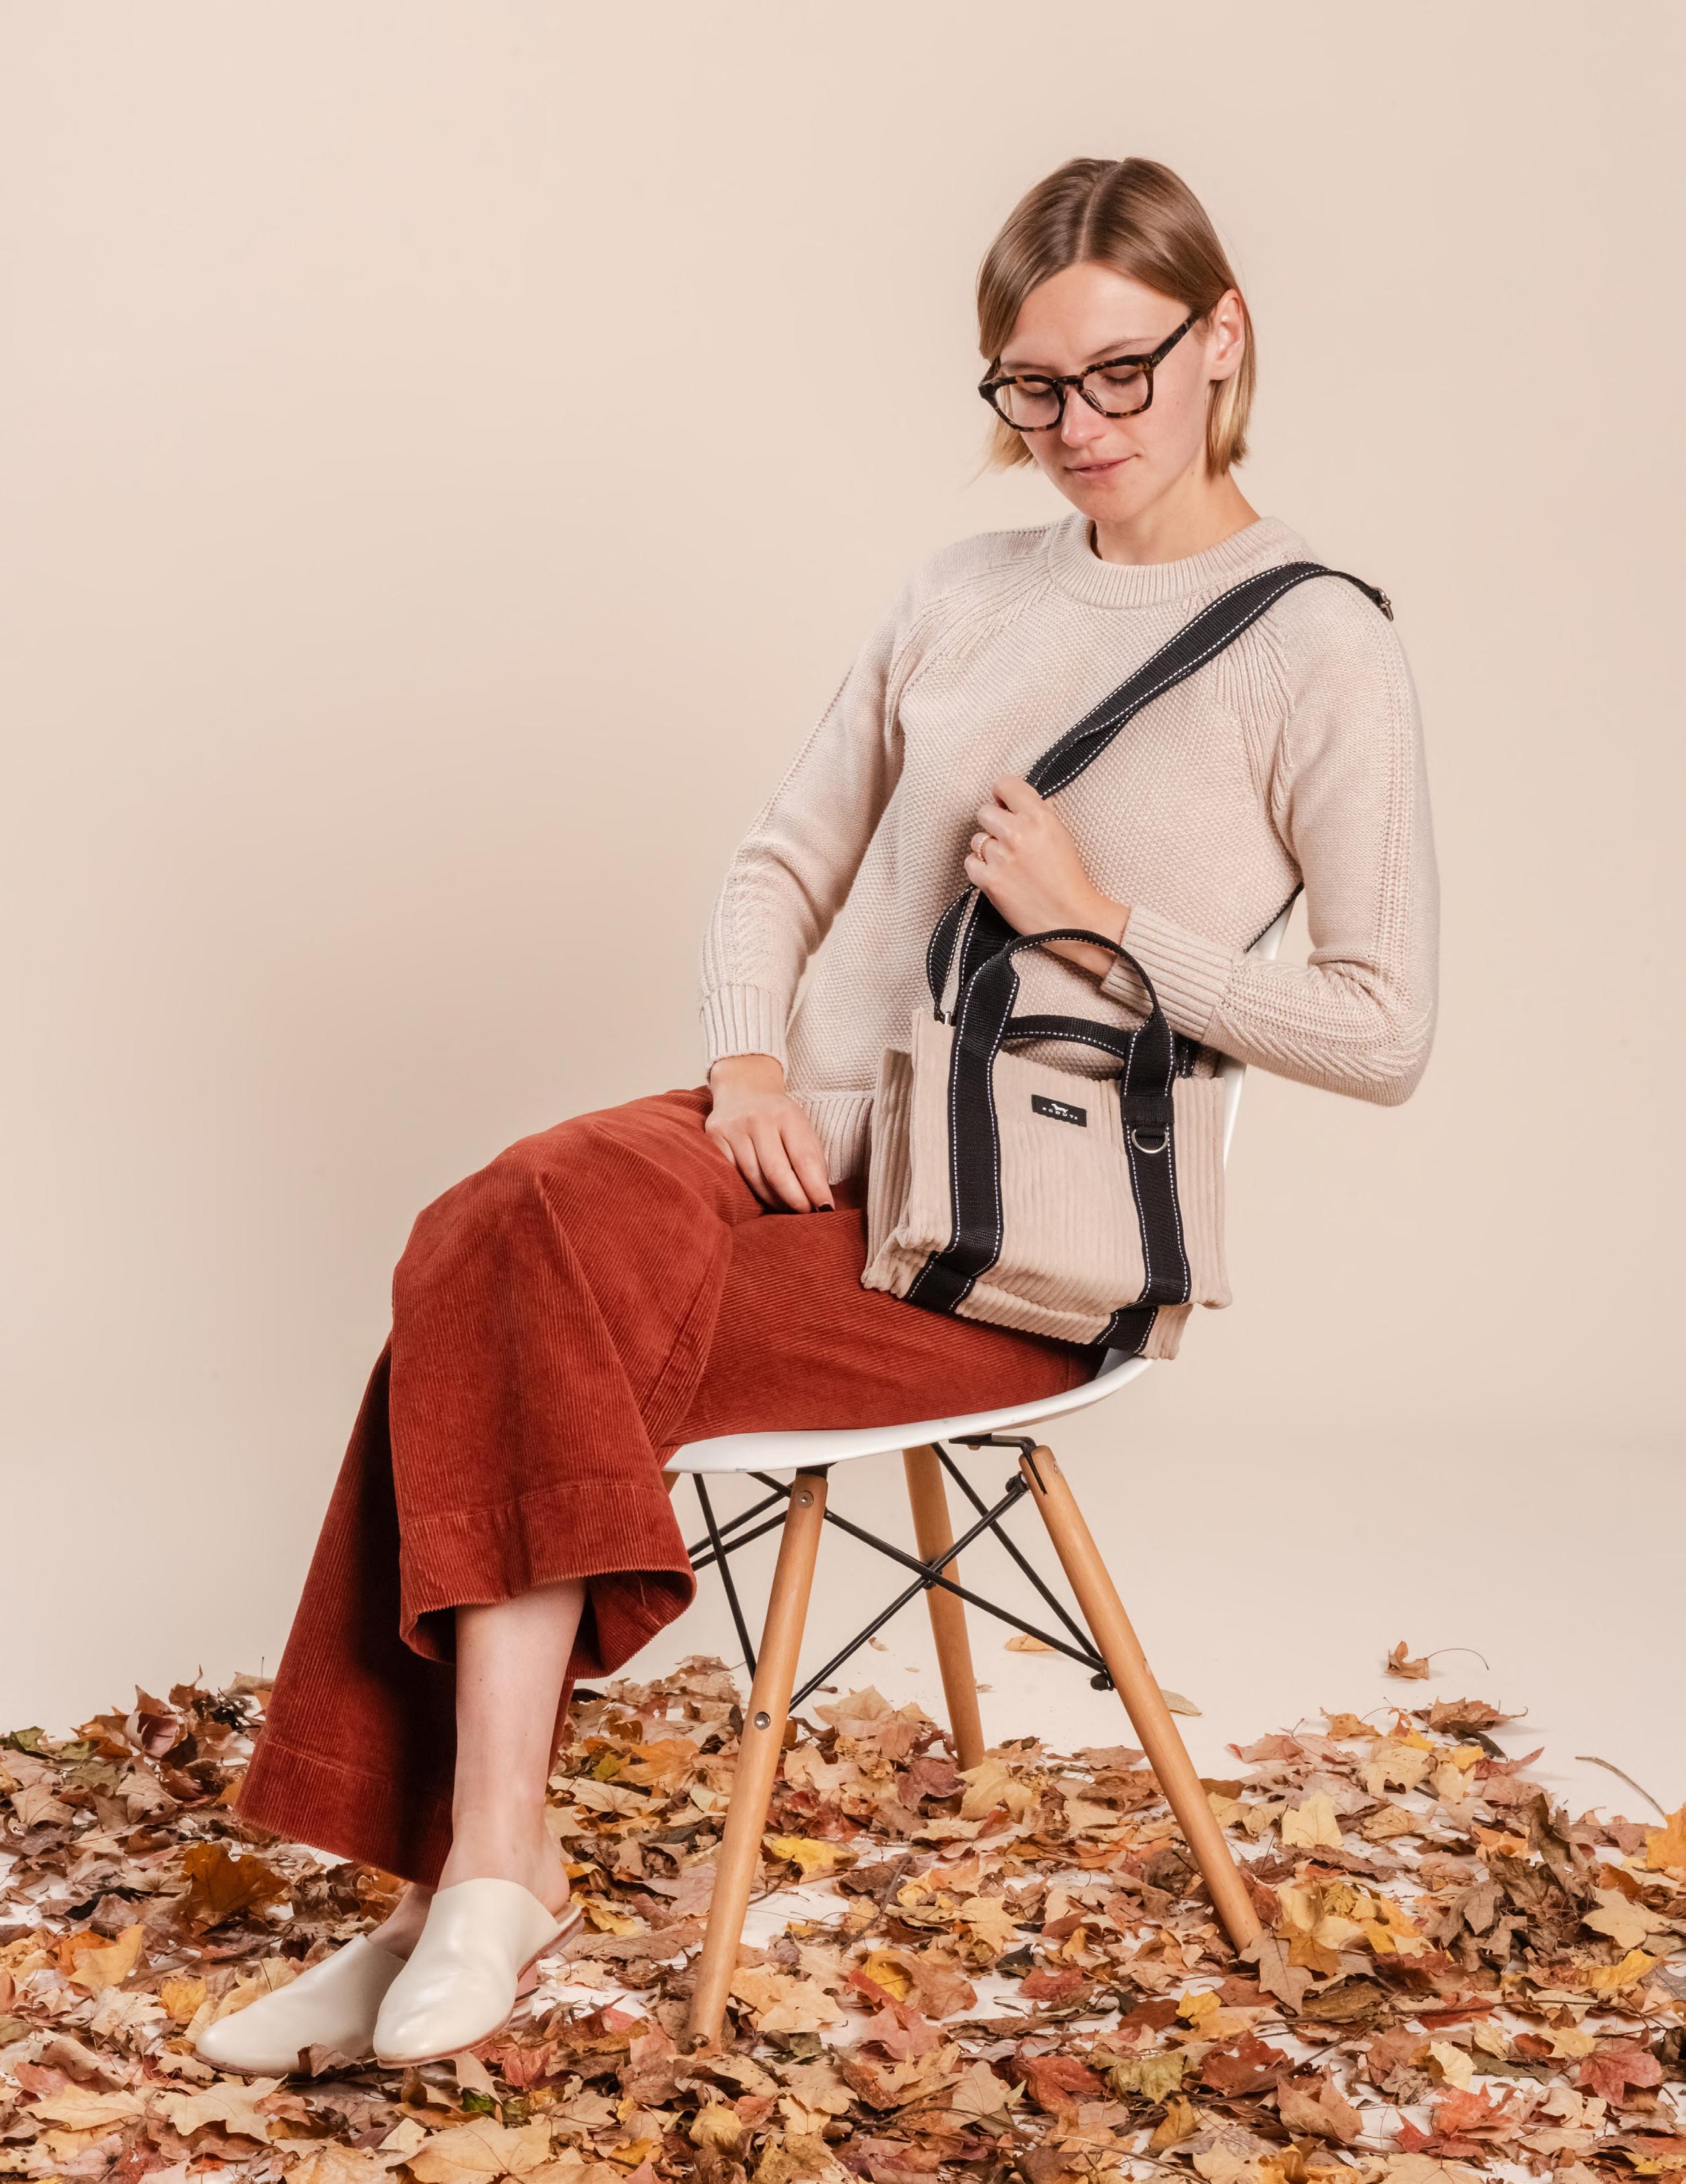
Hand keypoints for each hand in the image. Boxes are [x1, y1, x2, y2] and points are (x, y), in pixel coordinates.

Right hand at [705, 1054, 834, 1212]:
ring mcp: (734, 1128)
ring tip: (785, 1206)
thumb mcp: (801, 1127)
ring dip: (773, 1199)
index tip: (825, 1208)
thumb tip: (821, 1198)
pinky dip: (749, 1189)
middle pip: (777, 1171)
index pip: (804, 1158)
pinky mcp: (714, 1137)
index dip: (815, 1187)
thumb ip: (812, 1158)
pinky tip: (761, 1194)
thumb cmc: (778, 1116)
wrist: (743, 1088)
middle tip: (804, 1213)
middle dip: (794, 1198)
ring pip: (754, 1178)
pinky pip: (733, 1174)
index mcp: (787, 1114)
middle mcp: (759, 1119)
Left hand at [963, 776, 1131, 977]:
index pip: (1005, 784)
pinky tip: (999, 877)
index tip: (1005, 805)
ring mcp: (1002, 857)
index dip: (1002, 795)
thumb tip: (1018, 801)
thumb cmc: (1069, 878)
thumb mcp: (1061, 835)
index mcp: (1040, 816)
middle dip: (994, 825)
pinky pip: (970, 863)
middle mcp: (1018, 833)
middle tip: (1008, 841)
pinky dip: (980, 870)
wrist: (1072, 919)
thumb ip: (1040, 813)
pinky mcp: (989, 880)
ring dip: (987, 850)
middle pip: (984, 812)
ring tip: (1008, 864)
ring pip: (976, 840)